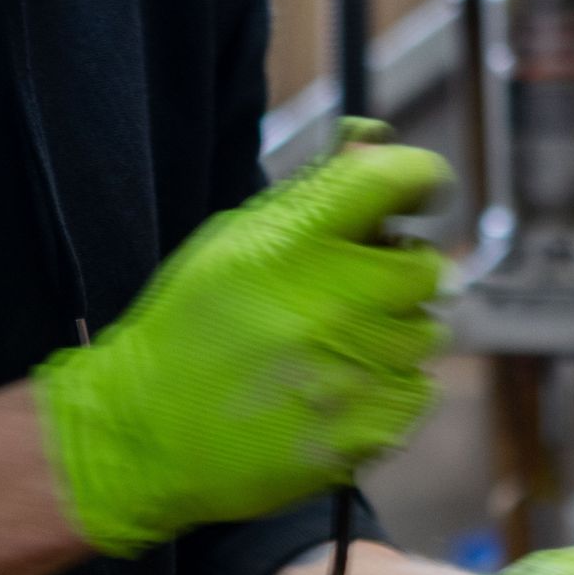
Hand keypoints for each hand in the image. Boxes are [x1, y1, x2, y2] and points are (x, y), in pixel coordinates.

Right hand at [34, 144, 449, 556]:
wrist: (147, 434)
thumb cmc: (190, 328)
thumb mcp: (234, 240)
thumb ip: (312, 193)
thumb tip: (375, 140)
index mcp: (294, 242)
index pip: (395, 178)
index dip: (421, 179)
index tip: (420, 192)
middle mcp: (333, 301)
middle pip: (426, 266)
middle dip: (400, 272)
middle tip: (359, 288)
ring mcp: (356, 371)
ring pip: (425, 333)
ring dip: (392, 334)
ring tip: (332, 347)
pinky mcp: (368, 430)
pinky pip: (418, 391)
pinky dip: (388, 388)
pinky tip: (335, 390)